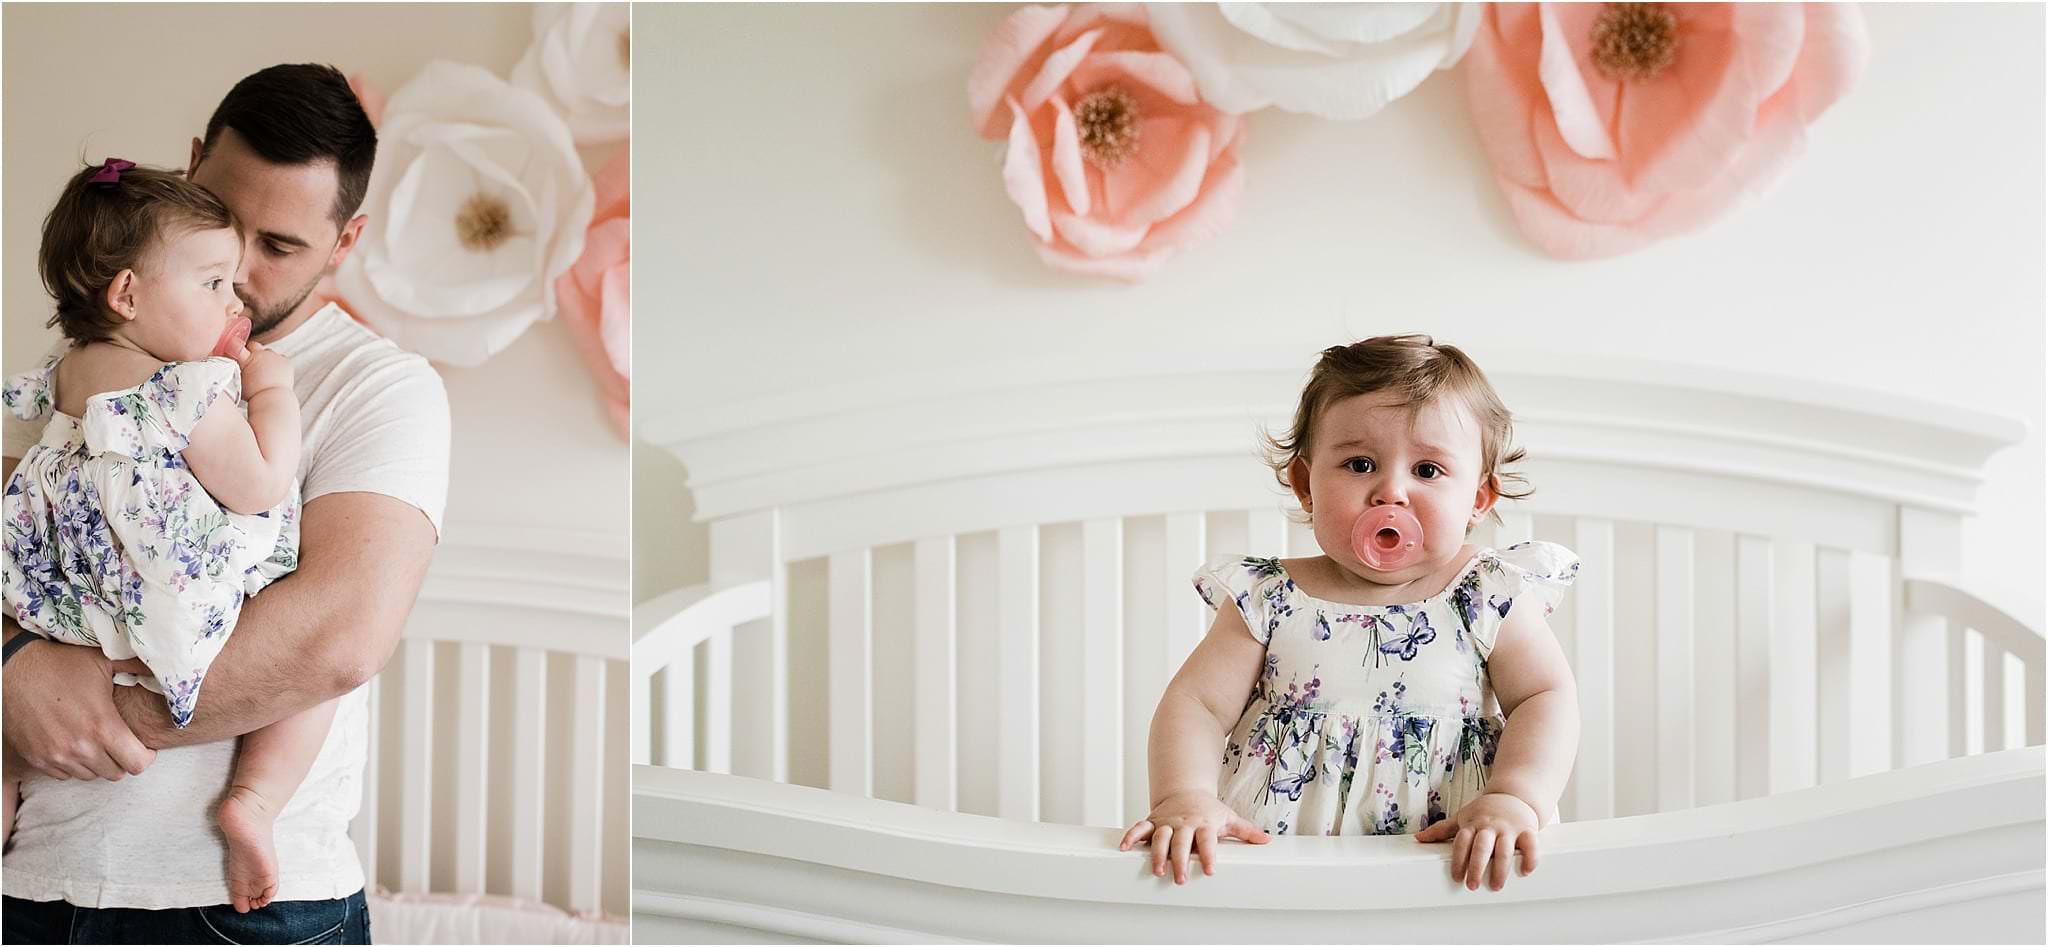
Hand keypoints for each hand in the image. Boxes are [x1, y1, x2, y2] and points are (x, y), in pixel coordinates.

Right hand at [1, 634, 153, 779]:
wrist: (12, 670)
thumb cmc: (61, 664)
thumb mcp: (103, 660)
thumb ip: (137, 667)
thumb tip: (170, 664)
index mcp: (102, 727)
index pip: (137, 764)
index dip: (146, 755)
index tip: (143, 745)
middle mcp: (80, 748)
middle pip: (116, 773)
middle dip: (122, 759)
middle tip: (120, 741)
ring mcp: (56, 756)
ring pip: (91, 775)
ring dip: (98, 762)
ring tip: (96, 740)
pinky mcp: (37, 759)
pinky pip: (65, 774)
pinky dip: (73, 764)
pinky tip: (73, 743)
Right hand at [236, 341, 293, 397]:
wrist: (272, 398)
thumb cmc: (254, 393)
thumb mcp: (239, 380)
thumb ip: (237, 369)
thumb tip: (235, 366)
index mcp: (246, 358)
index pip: (236, 345)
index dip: (236, 348)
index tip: (237, 352)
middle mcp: (260, 354)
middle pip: (254, 345)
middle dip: (252, 352)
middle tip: (252, 363)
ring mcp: (274, 356)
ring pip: (268, 352)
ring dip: (266, 358)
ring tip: (265, 371)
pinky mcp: (285, 361)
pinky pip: (281, 358)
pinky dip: (279, 363)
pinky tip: (276, 373)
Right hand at [1118, 790, 1270, 883]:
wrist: (1186, 790)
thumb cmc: (1209, 810)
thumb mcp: (1229, 818)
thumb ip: (1246, 832)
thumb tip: (1267, 840)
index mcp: (1203, 824)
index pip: (1207, 840)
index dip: (1208, 854)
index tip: (1209, 869)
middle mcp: (1184, 824)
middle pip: (1181, 842)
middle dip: (1179, 860)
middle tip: (1179, 878)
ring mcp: (1167, 823)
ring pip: (1160, 837)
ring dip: (1157, 853)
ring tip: (1157, 869)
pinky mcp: (1153, 822)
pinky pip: (1139, 828)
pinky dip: (1131, 836)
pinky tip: (1124, 848)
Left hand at [1414, 791, 1540, 890]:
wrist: (1513, 795)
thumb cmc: (1485, 810)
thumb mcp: (1462, 817)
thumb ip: (1442, 829)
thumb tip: (1419, 838)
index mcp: (1473, 823)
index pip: (1462, 842)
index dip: (1458, 859)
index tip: (1456, 877)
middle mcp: (1490, 826)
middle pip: (1482, 846)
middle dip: (1477, 866)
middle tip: (1473, 885)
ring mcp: (1509, 827)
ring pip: (1505, 848)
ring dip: (1501, 868)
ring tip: (1496, 885)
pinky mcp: (1527, 830)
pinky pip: (1531, 844)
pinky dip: (1530, 858)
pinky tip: (1526, 871)